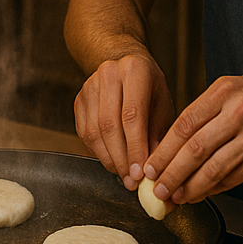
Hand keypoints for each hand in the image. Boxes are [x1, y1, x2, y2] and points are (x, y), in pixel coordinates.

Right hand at [74, 52, 174, 189]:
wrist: (124, 62)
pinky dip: (98, 152)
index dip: (135, 147)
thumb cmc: (149, 86)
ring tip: (123, 175)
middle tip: (131, 181)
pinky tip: (112, 161)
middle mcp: (108, 75)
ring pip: (94, 132)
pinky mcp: (79, 101)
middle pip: (110, 125)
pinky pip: (85, 134)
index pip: (132, 115)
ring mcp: (89, 87)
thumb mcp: (163, 103)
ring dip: (109, 159)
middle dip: (121, 158)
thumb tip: (153, 166)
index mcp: (134, 70)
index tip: (140, 172)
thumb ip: (159, 132)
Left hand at [145, 75, 242, 205]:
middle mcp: (238, 113)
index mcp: (223, 92)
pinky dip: (211, 189)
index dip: (164, 150)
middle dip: (172, 173)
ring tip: (174, 197)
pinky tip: (197, 194)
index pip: (184, 124)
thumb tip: (167, 151)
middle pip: (196, 149)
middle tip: (157, 189)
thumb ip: (200, 115)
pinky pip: (230, 179)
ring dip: (190, 187)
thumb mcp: (228, 91)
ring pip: (213, 169)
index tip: (150, 167)